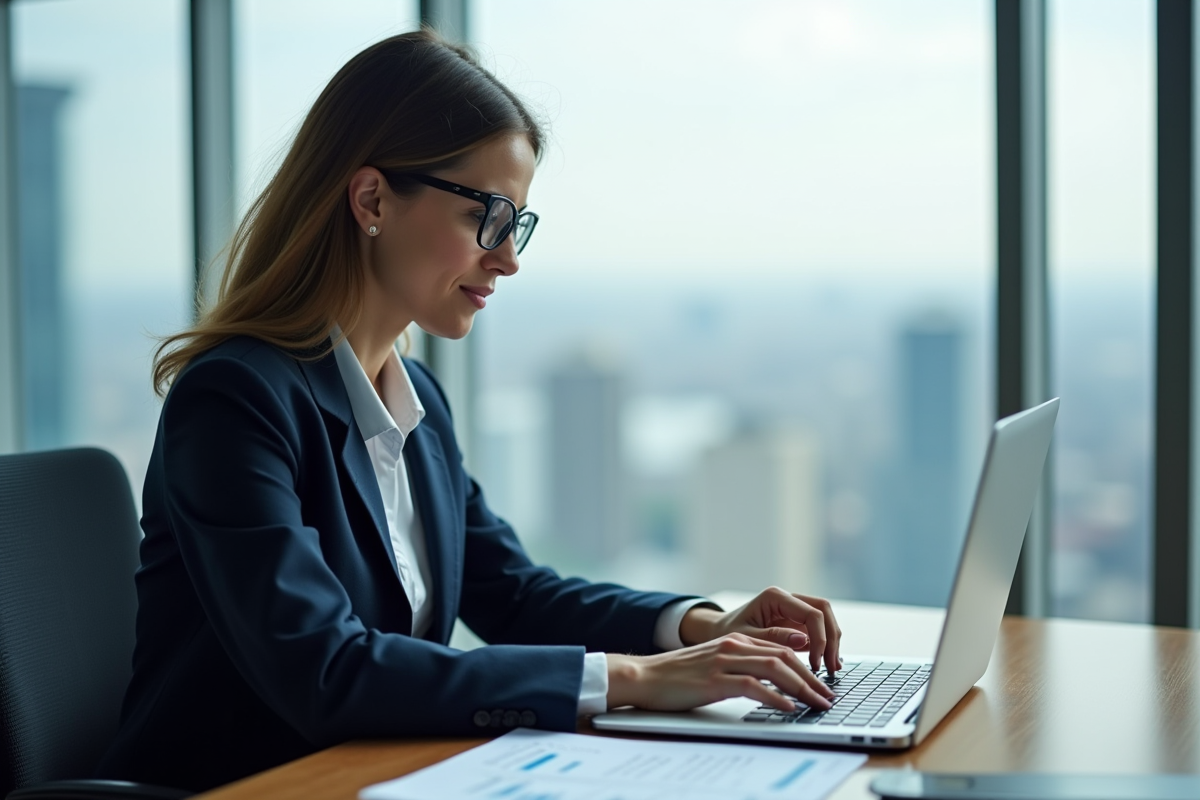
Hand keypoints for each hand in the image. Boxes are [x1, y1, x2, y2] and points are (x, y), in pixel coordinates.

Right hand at [605, 633, 835, 712]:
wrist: (645, 676)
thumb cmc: (678, 675)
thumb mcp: (716, 664)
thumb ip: (742, 665)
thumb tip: (773, 681)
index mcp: (736, 640)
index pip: (782, 648)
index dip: (807, 667)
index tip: (822, 686)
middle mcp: (734, 646)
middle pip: (785, 656)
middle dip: (812, 678)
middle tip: (828, 698)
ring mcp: (725, 661)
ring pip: (775, 668)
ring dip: (802, 688)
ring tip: (817, 704)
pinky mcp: (715, 680)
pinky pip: (753, 686)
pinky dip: (775, 697)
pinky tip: (788, 708)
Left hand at [679, 587, 842, 673]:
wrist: (717, 633)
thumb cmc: (727, 634)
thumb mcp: (746, 638)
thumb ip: (773, 638)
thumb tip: (804, 640)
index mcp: (775, 597)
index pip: (811, 613)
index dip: (820, 639)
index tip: (816, 664)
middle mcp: (788, 598)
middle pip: (824, 611)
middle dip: (832, 639)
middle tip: (832, 667)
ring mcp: (793, 609)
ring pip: (825, 619)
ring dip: (832, 643)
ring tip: (832, 669)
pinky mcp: (796, 622)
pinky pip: (818, 630)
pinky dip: (825, 646)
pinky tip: (827, 665)